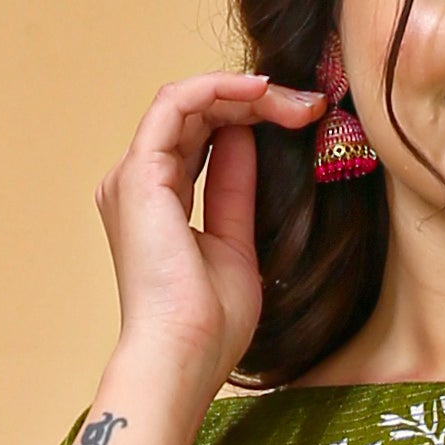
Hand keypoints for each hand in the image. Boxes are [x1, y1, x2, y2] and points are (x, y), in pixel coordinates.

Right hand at [94, 68, 323, 402]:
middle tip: (310, 105)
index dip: (252, 118)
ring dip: (246, 93)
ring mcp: (133, 175)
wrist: (184, 356)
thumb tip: (248, 139)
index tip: (306, 119)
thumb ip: (236, 191)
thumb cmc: (208, 326)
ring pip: (188, 101)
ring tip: (295, 102)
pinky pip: (176, 103)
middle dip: (257, 101)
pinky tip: (260, 92)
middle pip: (198, 114)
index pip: (202, 134)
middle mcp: (138, 182)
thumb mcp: (237, 244)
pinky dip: (218, 88)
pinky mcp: (138, 172)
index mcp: (157, 200)